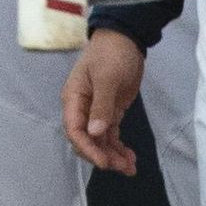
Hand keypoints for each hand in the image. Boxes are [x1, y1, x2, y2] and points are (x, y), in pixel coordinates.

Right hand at [63, 30, 145, 173]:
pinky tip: (130, 158)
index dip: (87, 149)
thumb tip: (94, 133)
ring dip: (113, 156)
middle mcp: (82, 109)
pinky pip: (111, 135)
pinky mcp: (110, 112)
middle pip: (87, 140)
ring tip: (131, 167)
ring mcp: (96, 112)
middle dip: (102, 156)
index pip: (74, 130)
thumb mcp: (107, 77)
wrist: (125, 38)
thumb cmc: (111, 54)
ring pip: (100, 141)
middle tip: (122, 167)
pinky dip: (119, 148)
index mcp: (74, 99)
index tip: (104, 162)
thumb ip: (101, 106)